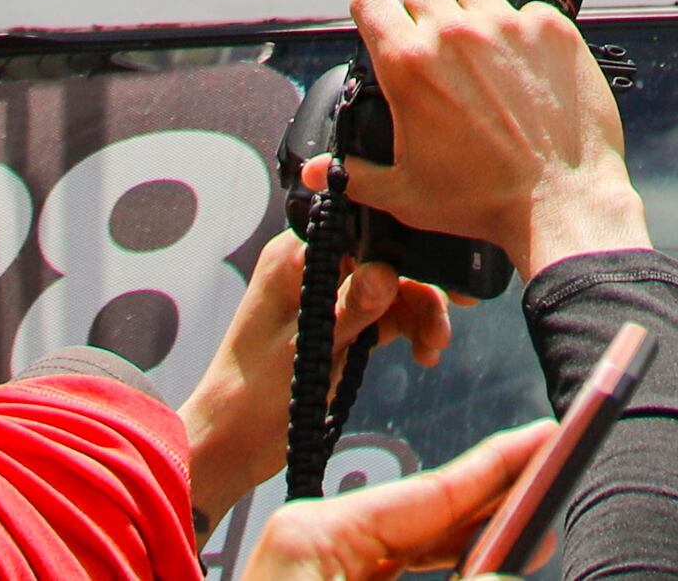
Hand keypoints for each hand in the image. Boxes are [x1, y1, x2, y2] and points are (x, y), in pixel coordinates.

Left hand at [182, 226, 454, 518]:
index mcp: (293, 257)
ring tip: (435, 346)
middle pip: (384, 258)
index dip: (405, 249)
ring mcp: (329, 297)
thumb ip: (347, 310)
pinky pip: (386, 316)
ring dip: (420, 313)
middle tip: (446, 320)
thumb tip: (387, 273)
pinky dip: (409, 330)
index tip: (441, 274)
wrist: (231, 445)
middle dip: (420, 287)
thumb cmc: (249, 395)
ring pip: (392, 289)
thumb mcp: (303, 351)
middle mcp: (313, 268)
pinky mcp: (341, 326)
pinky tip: (425, 353)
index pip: (361, 231)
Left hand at [249, 420, 552, 580]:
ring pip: (414, 549)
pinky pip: (393, 570)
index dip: (498, 467)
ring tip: (528, 538)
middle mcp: (314, 544)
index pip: (428, 491)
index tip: (547, 438)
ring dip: (470, 546)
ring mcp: (320, 570)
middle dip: (494, 507)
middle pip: (426, 517)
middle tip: (553, 487)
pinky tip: (476, 566)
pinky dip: (438, 567)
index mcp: (312, 535)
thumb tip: (504, 577)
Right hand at [315, 0, 644, 278]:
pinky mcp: (552, 29)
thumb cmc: (484, 201)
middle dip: (425, 15)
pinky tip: (528, 72)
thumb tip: (316, 172)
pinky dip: (525, 35)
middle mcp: (455, 33)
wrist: (560, 202)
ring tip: (487, 64)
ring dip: (476, 19)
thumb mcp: (405, 195)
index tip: (382, 23)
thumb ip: (354, 175)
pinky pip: (529, 13)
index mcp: (409, 64)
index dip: (372, 10)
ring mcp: (507, 25)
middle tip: (441, 56)